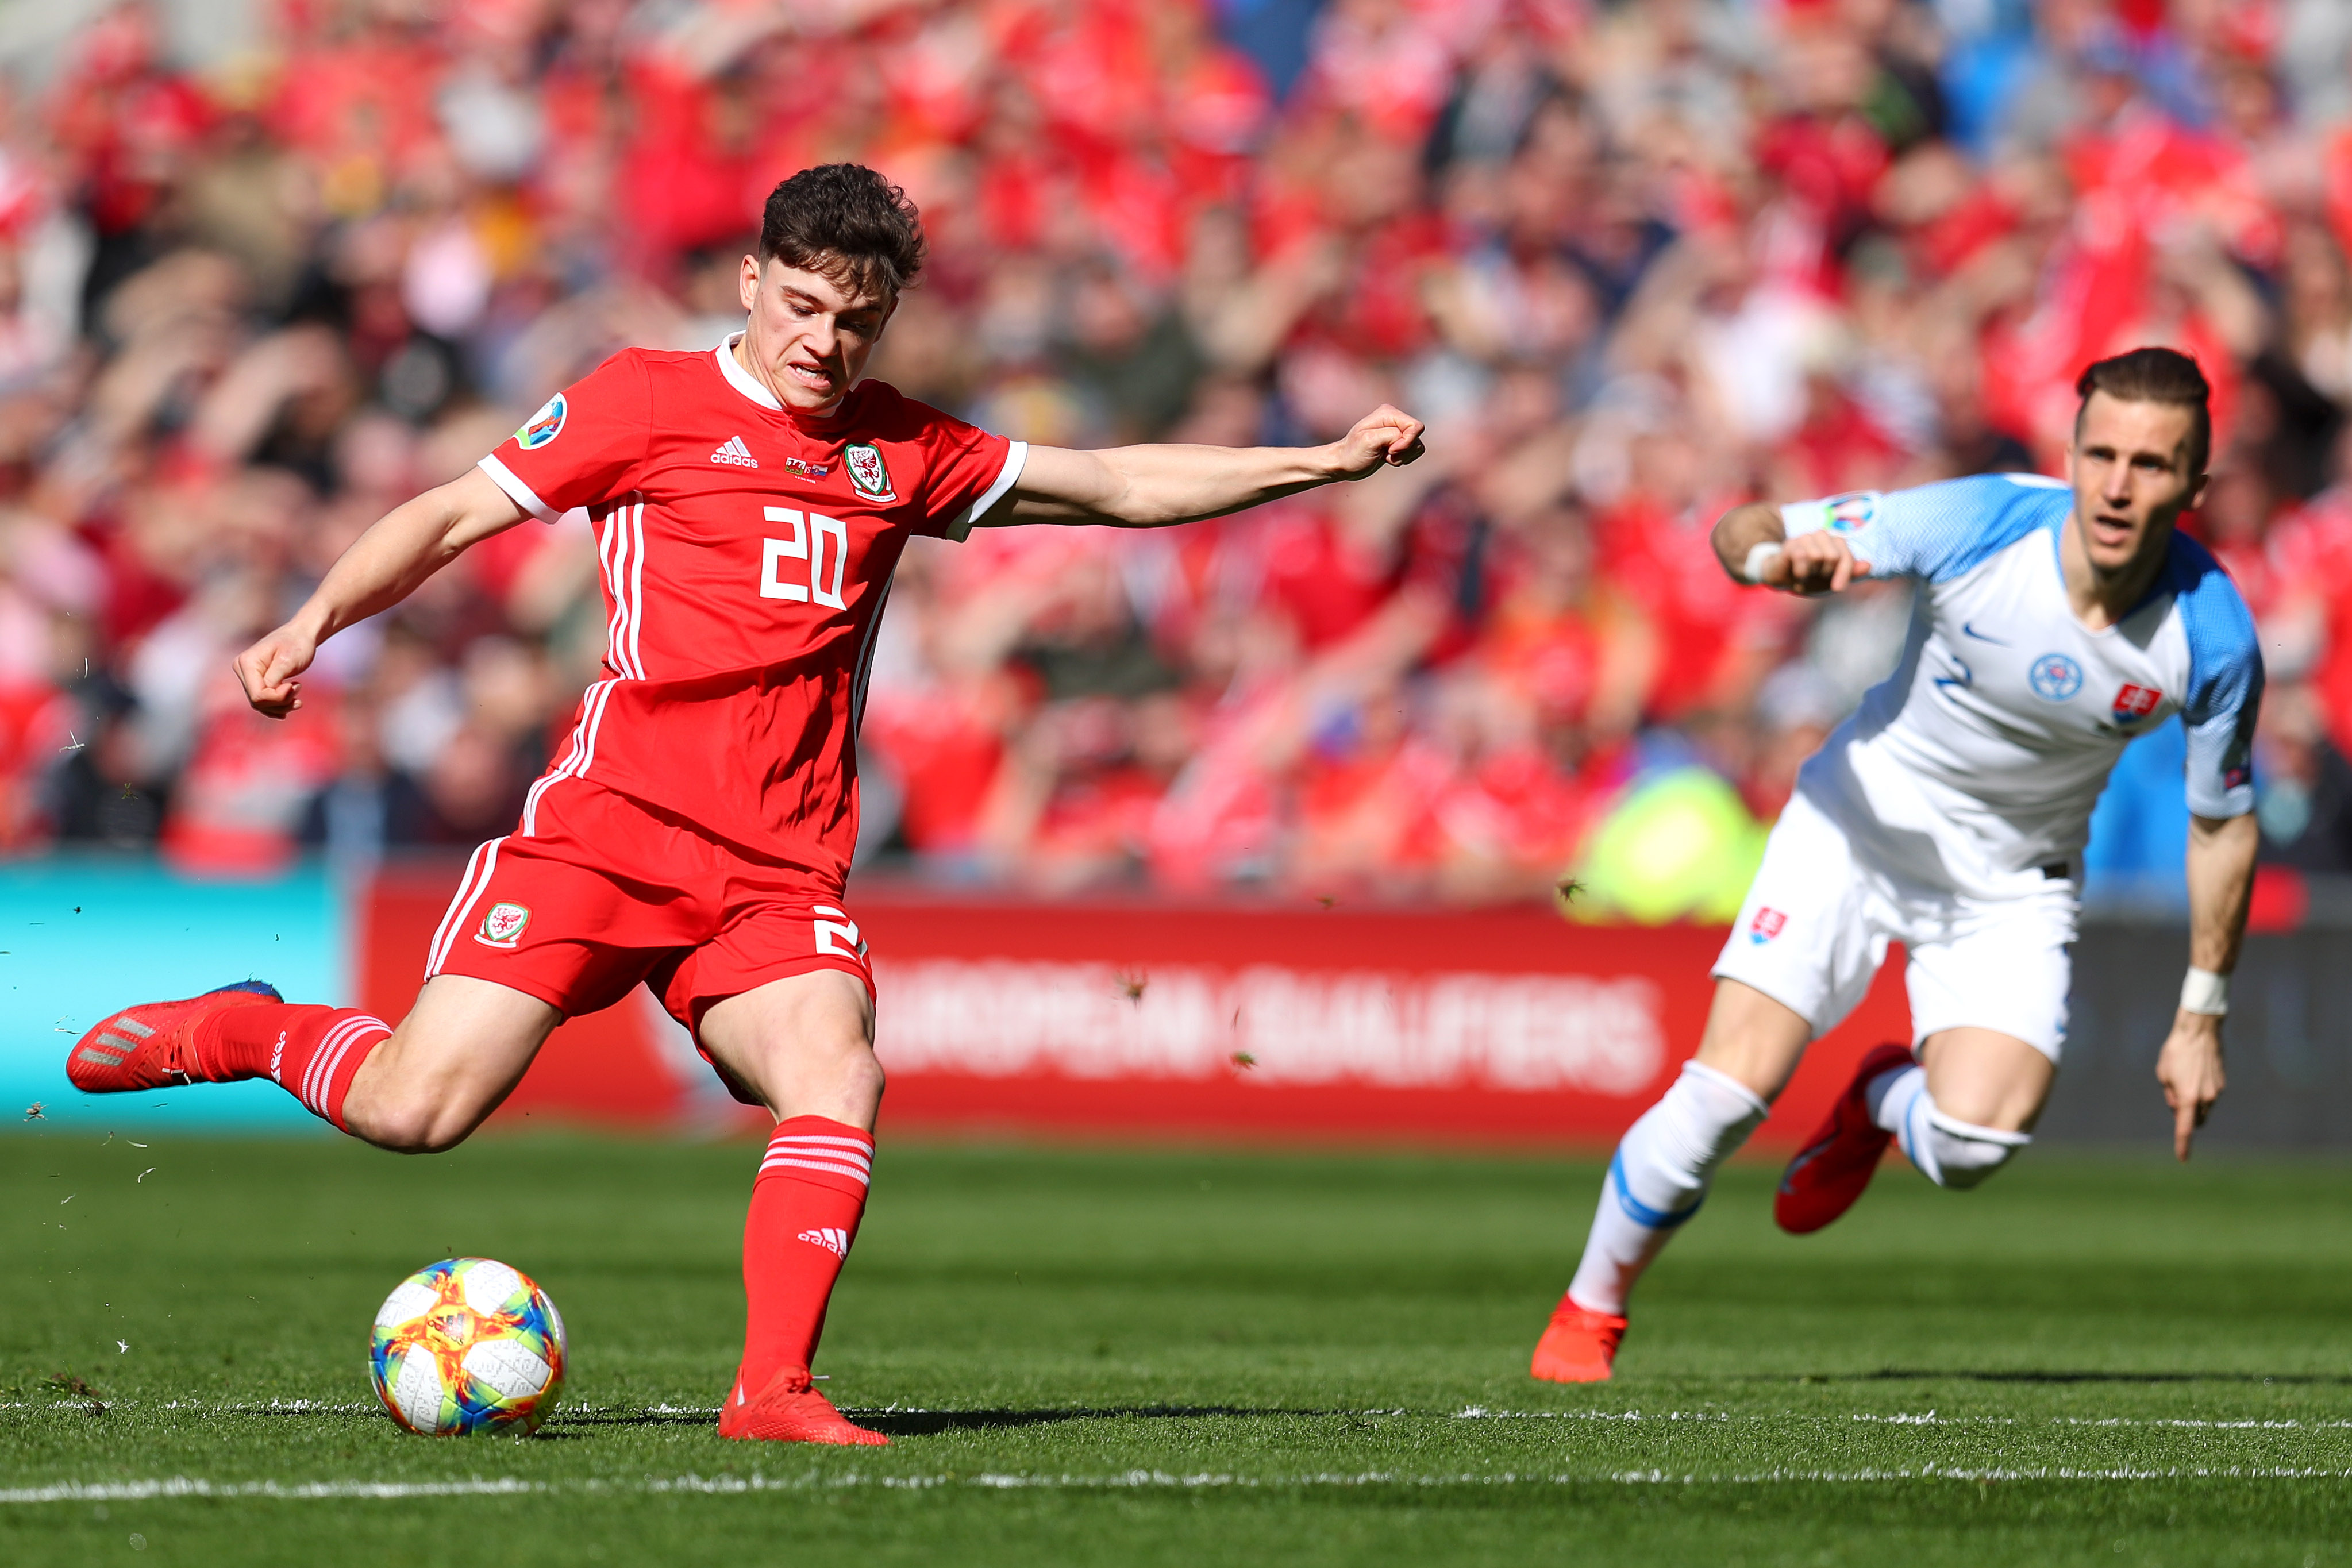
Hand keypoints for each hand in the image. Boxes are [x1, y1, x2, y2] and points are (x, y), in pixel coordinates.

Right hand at [234, 623, 317, 718]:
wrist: (301, 635)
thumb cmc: (297, 644)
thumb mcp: (288, 661)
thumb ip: (275, 679)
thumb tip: (267, 694)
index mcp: (246, 663)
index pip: (258, 695)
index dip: (278, 697)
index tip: (297, 685)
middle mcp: (242, 670)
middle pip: (258, 701)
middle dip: (281, 701)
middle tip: (299, 688)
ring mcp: (247, 676)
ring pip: (260, 704)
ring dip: (282, 705)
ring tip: (298, 695)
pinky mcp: (255, 681)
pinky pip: (263, 701)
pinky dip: (277, 706)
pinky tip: (291, 704)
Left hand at [1326, 405, 1426, 479]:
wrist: (1343, 464)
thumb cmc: (1353, 453)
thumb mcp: (1369, 441)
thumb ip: (1392, 435)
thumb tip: (1406, 437)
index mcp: (1388, 413)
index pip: (1415, 426)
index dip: (1406, 442)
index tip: (1390, 450)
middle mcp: (1395, 418)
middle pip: (1417, 436)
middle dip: (1404, 450)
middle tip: (1385, 453)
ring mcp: (1397, 430)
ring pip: (1417, 445)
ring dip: (1403, 456)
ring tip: (1384, 455)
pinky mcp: (1399, 441)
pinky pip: (1414, 451)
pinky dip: (1404, 458)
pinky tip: (1387, 458)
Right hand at [1770, 531, 1865, 594]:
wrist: (1782, 580)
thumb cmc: (1809, 579)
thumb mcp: (1831, 581)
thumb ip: (1850, 573)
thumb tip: (1869, 565)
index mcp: (1835, 544)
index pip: (1846, 556)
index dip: (1844, 573)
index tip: (1837, 588)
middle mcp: (1822, 536)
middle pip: (1833, 556)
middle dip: (1824, 573)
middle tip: (1814, 577)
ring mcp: (1806, 538)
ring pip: (1817, 556)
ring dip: (1810, 573)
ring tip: (1804, 575)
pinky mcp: (1791, 543)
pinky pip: (1801, 557)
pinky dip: (1800, 572)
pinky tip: (1796, 574)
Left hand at [2154, 1009, 2225, 1161]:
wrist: (2200, 1032)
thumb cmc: (2176, 1052)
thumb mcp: (2163, 1074)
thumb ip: (2170, 1096)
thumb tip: (2178, 1110)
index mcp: (2188, 1098)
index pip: (2185, 1128)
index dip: (2183, 1144)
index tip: (2183, 1158)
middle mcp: (2206, 1098)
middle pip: (2196, 1120)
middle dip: (2186, 1118)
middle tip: (2174, 1098)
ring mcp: (2217, 1091)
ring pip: (2204, 1108)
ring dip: (2193, 1104)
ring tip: (2183, 1078)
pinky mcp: (2222, 1084)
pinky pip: (2210, 1096)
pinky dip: (2201, 1094)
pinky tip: (2194, 1074)